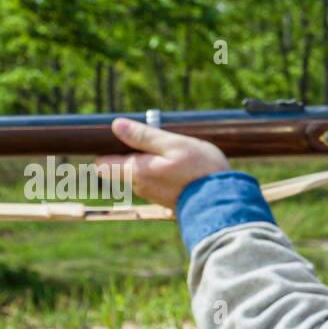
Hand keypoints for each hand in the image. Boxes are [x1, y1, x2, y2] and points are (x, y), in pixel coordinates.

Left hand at [94, 117, 230, 207]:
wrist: (224, 202)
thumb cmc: (201, 170)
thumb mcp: (174, 144)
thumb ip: (144, 136)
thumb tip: (116, 126)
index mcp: (136, 171)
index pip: (102, 165)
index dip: (106, 150)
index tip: (120, 139)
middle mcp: (140, 187)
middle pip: (119, 170)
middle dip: (129, 155)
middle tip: (151, 142)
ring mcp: (153, 196)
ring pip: (139, 176)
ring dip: (148, 163)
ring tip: (172, 153)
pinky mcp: (166, 201)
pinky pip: (155, 183)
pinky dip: (161, 173)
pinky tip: (180, 168)